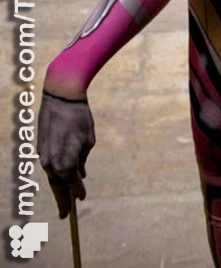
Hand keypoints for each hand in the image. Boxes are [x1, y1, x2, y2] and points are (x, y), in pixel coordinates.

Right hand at [37, 91, 95, 218]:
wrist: (61, 96)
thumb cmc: (79, 118)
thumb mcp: (88, 140)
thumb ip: (83, 159)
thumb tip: (80, 172)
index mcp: (65, 163)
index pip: (73, 184)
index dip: (78, 192)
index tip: (82, 199)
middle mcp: (51, 163)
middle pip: (57, 186)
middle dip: (62, 200)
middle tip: (65, 215)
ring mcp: (43, 155)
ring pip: (52, 175)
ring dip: (58, 185)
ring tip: (64, 197)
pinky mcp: (40, 146)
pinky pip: (49, 164)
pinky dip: (55, 171)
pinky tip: (60, 175)